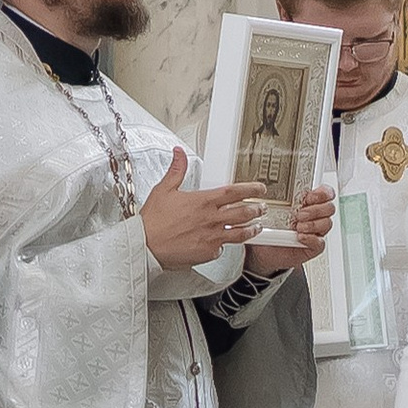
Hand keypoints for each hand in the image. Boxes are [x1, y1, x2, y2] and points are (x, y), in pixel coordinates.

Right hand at [140, 150, 266, 270]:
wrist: (144, 246)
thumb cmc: (152, 221)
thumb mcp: (164, 189)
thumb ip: (176, 170)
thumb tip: (179, 153)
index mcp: (203, 201)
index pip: (235, 192)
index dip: (252, 189)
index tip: (260, 189)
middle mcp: (211, 219)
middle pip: (245, 212)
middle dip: (258, 209)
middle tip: (262, 208)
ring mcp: (212, 237)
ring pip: (241, 233)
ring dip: (252, 229)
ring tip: (257, 227)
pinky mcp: (208, 253)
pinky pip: (223, 249)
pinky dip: (226, 245)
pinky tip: (227, 243)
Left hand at [244, 185, 334, 273]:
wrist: (265, 250)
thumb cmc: (269, 228)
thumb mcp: (271, 209)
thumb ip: (276, 199)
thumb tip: (268, 187)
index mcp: (308, 202)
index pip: (326, 193)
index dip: (322, 193)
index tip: (309, 196)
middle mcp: (315, 215)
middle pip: (329, 207)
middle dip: (316, 209)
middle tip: (300, 213)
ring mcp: (315, 231)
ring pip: (327, 223)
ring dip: (313, 224)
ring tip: (298, 226)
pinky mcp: (313, 246)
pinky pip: (320, 242)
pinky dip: (311, 239)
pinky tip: (300, 237)